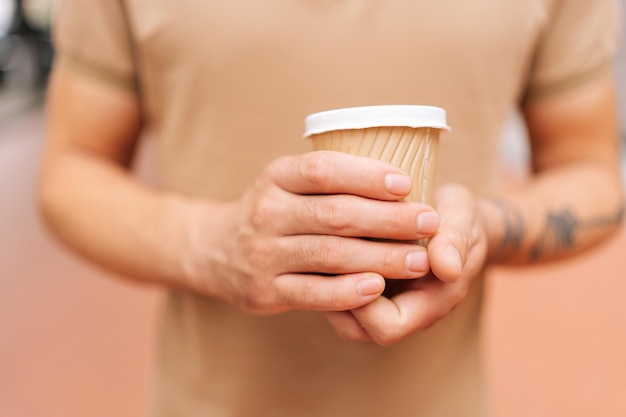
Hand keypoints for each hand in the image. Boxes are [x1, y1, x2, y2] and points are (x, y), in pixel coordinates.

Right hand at [181, 151, 439, 314]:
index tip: (407, 182)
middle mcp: (267, 211)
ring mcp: (263, 253)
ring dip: (380, 257)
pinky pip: (312, 293)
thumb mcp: (289, 184)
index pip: (323, 170)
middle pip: (335, 214)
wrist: (216, 250)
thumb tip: (401, 181)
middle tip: (428, 223)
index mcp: (277, 177)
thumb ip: (331, 182)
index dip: (367, 175)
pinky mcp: (265, 290)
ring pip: (329, 255)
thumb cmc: (274, 212)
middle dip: (388, 219)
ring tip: (418, 260)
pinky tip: (377, 288)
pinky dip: (347, 292)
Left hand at [324, 184, 488, 344]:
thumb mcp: (463, 220)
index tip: (359, 256)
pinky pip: (333, 291)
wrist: (449, 214)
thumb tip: (448, 268)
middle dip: (336, 288)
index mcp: (430, 304)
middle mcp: (400, 310)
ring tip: (321, 243)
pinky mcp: (361, 282)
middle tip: (326, 250)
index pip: (388, 327)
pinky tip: (320, 238)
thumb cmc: (458, 218)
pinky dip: (325, 270)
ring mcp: (379, 299)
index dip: (366, 300)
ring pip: (338, 311)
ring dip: (326, 280)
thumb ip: (455, 243)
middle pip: (355, 327)